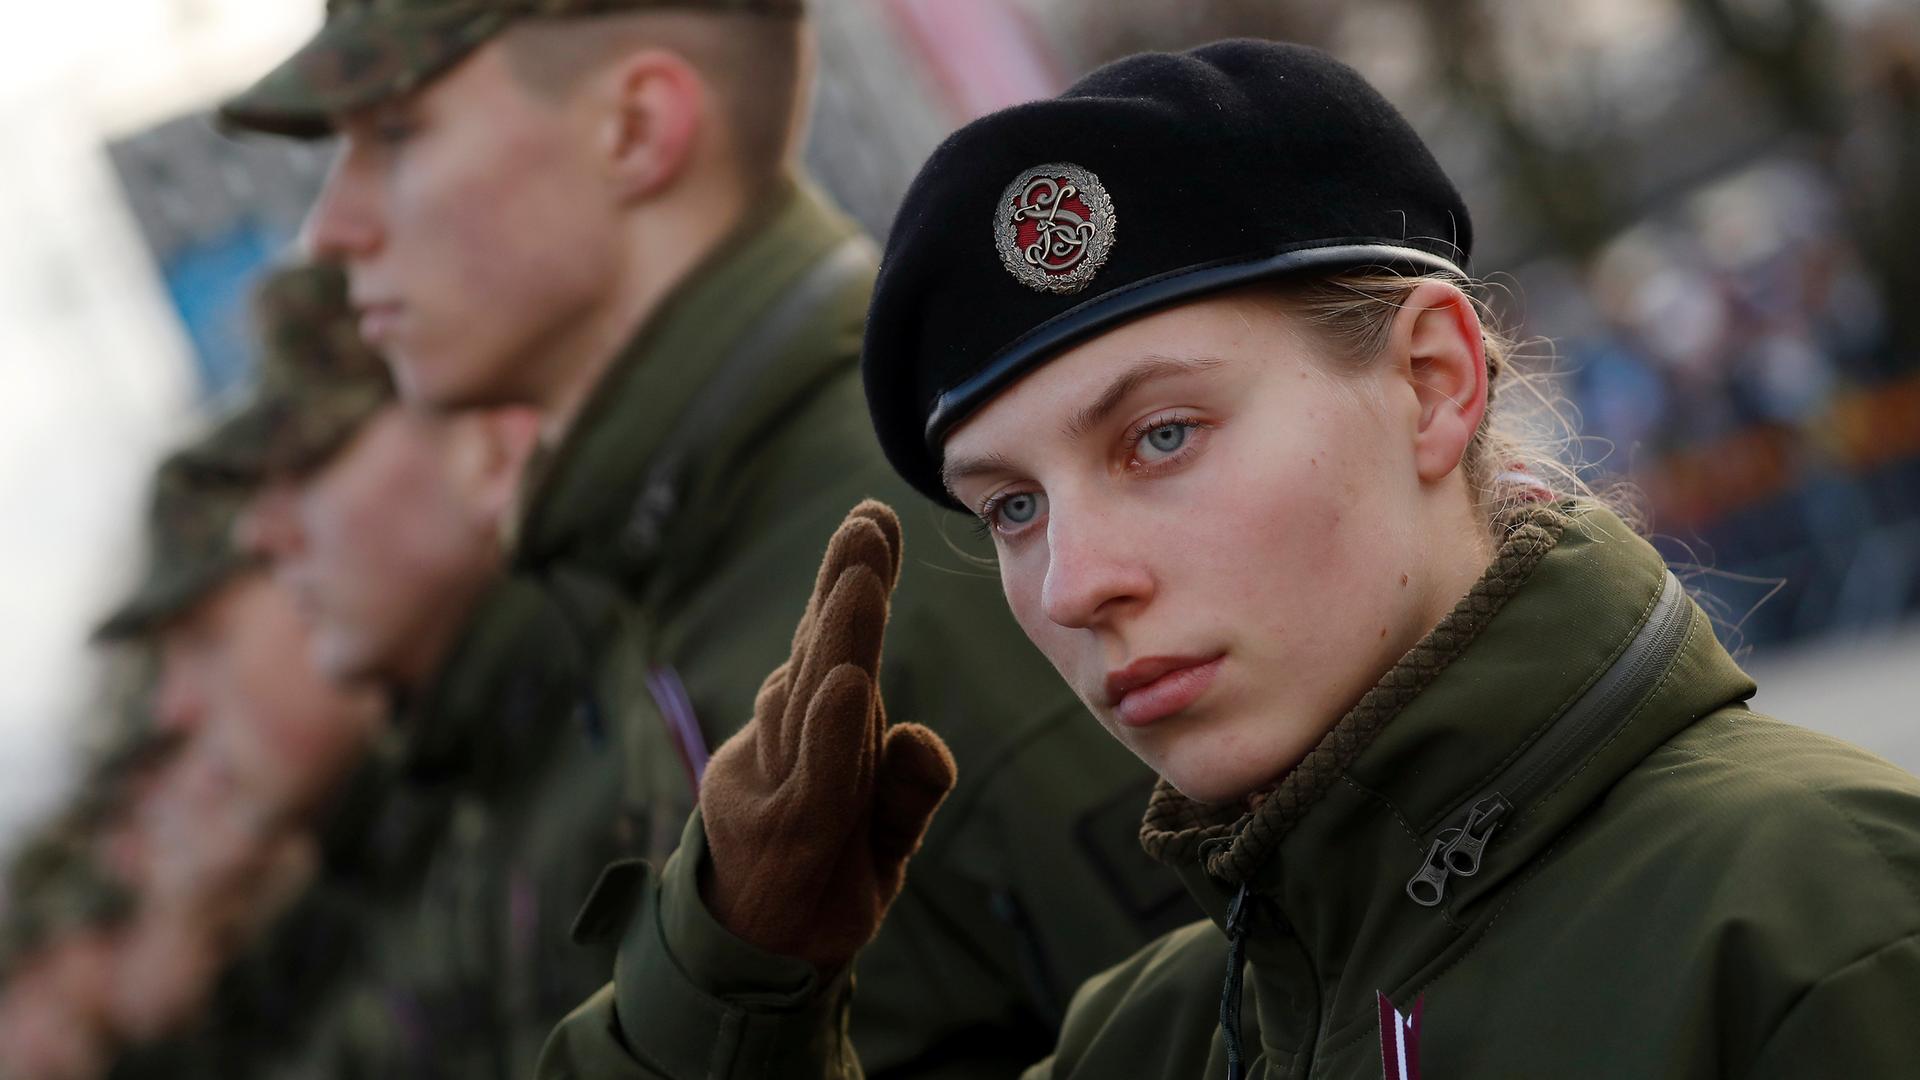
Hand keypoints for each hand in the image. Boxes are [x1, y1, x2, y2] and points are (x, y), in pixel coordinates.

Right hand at [699, 500, 956, 970]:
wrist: (756, 971)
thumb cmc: (819, 887)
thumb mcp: (884, 836)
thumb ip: (908, 786)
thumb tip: (923, 734)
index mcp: (809, 734)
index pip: (833, 647)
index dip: (853, 582)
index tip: (877, 518)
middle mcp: (783, 748)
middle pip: (820, 654)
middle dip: (846, 581)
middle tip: (871, 516)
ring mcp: (773, 788)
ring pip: (811, 700)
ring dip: (839, 635)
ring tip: (864, 574)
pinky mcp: (781, 836)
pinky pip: (814, 776)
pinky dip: (831, 729)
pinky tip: (849, 682)